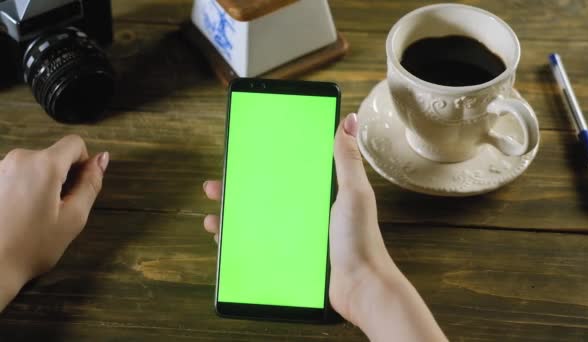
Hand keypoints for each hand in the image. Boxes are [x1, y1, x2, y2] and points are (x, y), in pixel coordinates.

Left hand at [0, 135, 108, 310]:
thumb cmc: (33, 246)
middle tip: (57, 211)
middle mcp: (18, 158)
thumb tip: (102, 158)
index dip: (83, 163)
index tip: (77, 190)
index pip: (74, 143)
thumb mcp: (74, 218)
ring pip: (34, 167)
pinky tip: (17, 216)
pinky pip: (15, 176)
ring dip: (41, 184)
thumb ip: (91, 184)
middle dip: (61, 178)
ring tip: (34, 216)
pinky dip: (23, 190)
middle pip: (53, 156)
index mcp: (44, 165)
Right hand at [202, 114, 444, 340]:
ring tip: (212, 220)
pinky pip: (261, 248)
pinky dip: (241, 245)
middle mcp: (306, 214)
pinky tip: (224, 244)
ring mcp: (297, 238)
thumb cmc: (360, 239)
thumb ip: (347, 160)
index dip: (262, 165)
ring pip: (258, 223)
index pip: (286, 173)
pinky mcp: (291, 260)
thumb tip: (348, 119)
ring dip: (233, 220)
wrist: (360, 288)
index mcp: (320, 194)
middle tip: (213, 187)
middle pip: (265, 197)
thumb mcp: (354, 194)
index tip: (240, 157)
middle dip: (237, 192)